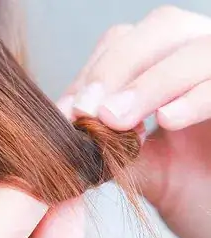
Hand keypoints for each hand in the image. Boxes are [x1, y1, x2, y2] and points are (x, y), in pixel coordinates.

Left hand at [57, 6, 210, 237]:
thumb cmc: (184, 188)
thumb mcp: (137, 161)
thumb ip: (104, 138)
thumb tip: (60, 120)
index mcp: (169, 65)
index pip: (124, 42)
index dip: (95, 71)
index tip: (69, 111)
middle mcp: (201, 58)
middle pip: (160, 28)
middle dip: (116, 70)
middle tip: (88, 111)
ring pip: (194, 51)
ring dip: (150, 84)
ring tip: (116, 120)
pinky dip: (196, 97)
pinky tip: (166, 120)